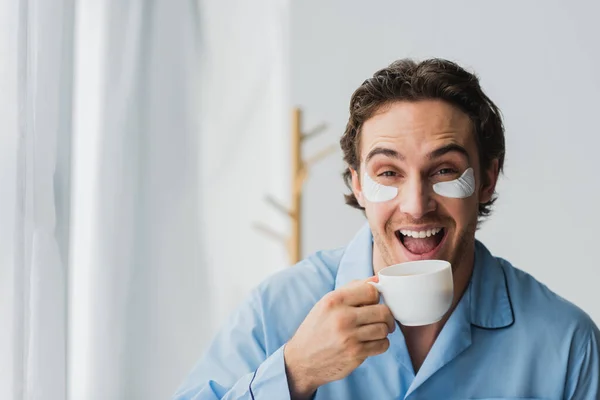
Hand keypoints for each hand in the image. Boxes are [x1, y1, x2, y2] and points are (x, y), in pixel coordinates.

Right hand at [283, 277, 394, 398]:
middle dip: (385, 315)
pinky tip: (371, 343)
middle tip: (381, 319)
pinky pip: (382, 345)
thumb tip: (377, 279)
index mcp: (334, 300)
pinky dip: (381, 344)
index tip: (373, 303)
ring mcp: (349, 337)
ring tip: (374, 332)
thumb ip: (351, 289)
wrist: (301, 360)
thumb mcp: (327, 304)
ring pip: (384, 328)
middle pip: (382, 310)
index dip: (376, 297)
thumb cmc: (317, 328)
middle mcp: (342, 317)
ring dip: (383, 330)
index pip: (371, 290)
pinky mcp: (355, 354)